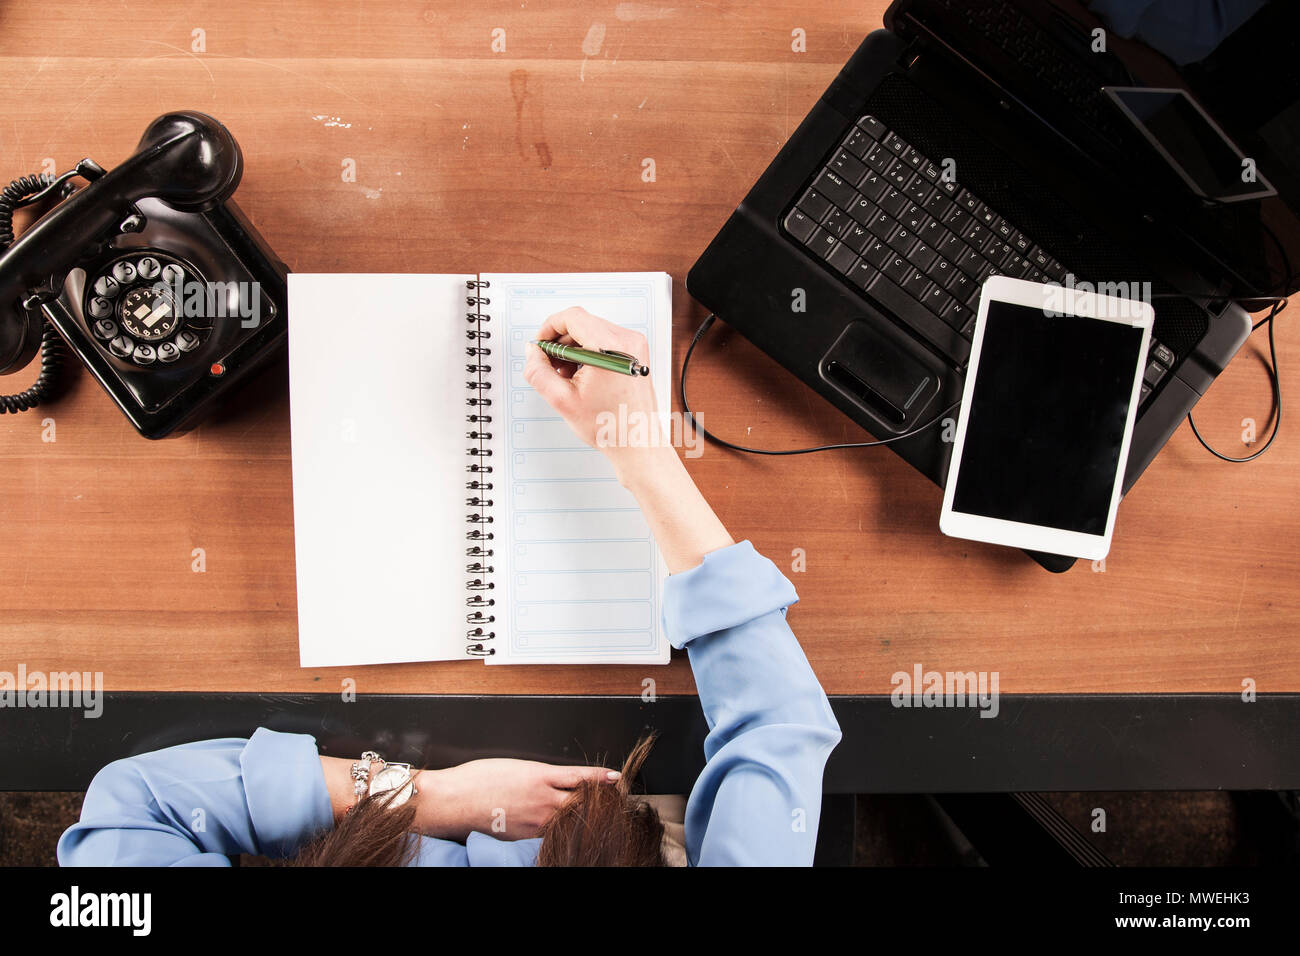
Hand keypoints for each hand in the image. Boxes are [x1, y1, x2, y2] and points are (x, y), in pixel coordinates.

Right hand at [414, 758, 619, 841]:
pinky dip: (560, 829)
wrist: (454, 799)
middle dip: (597, 800)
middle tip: (612, 799)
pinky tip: (565, 829)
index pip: (579, 777)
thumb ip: (540, 775)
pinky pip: (549, 832)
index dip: (600, 778)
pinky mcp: (524, 836)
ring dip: (580, 815)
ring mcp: (534, 821)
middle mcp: (541, 799)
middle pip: (580, 801)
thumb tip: (557, 780)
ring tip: (593, 814)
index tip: (617, 778)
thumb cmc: (478, 778)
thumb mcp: (515, 766)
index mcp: (539, 775)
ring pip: (567, 819)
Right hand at [523, 306, 671, 484]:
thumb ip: (538, 371)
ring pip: (593, 331)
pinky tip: (582, 375)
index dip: (550, 328)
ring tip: (567, 375)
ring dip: (574, 348)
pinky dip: (589, 352)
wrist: (637, 442)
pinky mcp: (636, 353)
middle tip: (550, 365)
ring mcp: (635, 346)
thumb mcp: (562, 400)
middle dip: (561, 342)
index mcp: (610, 347)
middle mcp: (627, 341)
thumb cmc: (610, 426)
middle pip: (582, 323)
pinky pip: (605, 341)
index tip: (541, 344)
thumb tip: (532, 353)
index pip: (572, 317)